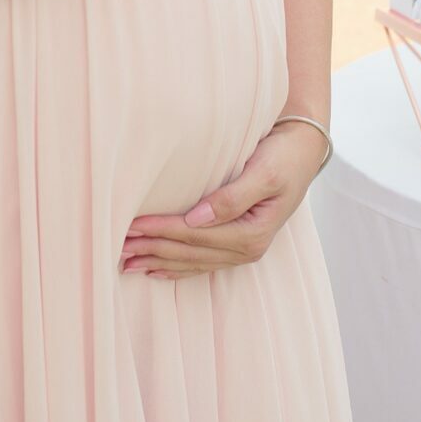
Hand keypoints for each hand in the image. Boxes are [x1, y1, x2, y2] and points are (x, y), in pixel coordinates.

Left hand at [117, 120, 329, 279]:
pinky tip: (154, 269)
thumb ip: (233, 197)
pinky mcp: (238, 244)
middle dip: (152, 249)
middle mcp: (247, 249)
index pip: (195, 235)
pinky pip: (201, 262)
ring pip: (192, 262)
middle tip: (116, 248)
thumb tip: (197, 218)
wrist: (303, 152)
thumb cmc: (284, 157)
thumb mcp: (264, 172)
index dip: (162, 231)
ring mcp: (243, 251)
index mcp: (252, 233)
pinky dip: (175, 267)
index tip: (132, 226)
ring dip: (158, 261)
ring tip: (125, 262)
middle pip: (190, 253)